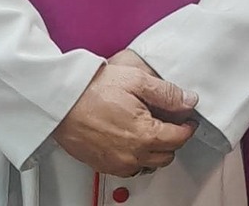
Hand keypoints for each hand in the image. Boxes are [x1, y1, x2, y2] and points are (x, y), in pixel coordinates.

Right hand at [52, 50, 198, 177]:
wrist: (61, 100)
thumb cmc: (92, 89)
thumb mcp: (136, 80)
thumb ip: (167, 93)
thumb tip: (188, 101)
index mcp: (144, 134)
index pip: (179, 138)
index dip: (188, 126)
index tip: (187, 119)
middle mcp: (132, 154)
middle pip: (167, 155)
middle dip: (173, 139)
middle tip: (170, 122)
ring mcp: (117, 163)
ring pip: (150, 165)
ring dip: (156, 151)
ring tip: (150, 130)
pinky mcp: (103, 165)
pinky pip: (130, 169)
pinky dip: (137, 158)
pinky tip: (132, 140)